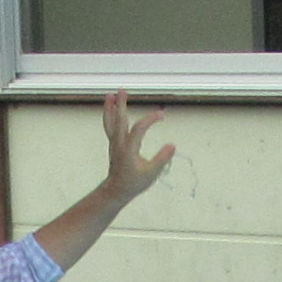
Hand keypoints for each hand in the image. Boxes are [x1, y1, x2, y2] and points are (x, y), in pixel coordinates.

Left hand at [100, 90, 175, 205]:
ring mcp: (115, 144)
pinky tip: (111, 109)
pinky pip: (110, 127)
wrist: (116, 191)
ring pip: (110, 123)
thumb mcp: (151, 174)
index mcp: (128, 149)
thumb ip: (162, 159)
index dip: (150, 119)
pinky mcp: (114, 145)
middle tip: (122, 91)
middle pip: (119, 121)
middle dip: (121, 105)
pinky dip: (109, 116)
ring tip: (109, 96)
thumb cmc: (133, 183)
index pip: (139, 129)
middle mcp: (119, 144)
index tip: (162, 115)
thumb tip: (172, 146)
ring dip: (110, 108)